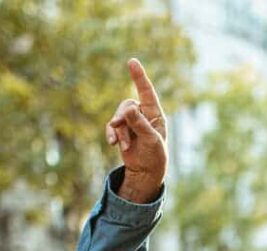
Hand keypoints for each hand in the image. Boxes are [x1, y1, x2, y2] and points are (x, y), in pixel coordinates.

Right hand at [105, 58, 166, 202]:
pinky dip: (111, 134)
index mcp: (155, 115)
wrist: (146, 172)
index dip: (139, 77)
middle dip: (121, 117)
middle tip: (118, 129)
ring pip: (117, 117)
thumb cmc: (155, 156)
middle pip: (126, 105)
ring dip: (118, 131)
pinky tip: (111, 144)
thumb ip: (139, 124)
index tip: (132, 61)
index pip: (147, 92)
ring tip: (123, 146)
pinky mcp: (121, 130)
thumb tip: (127, 109)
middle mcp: (143, 115)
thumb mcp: (150, 140)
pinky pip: (111, 126)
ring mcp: (131, 122)